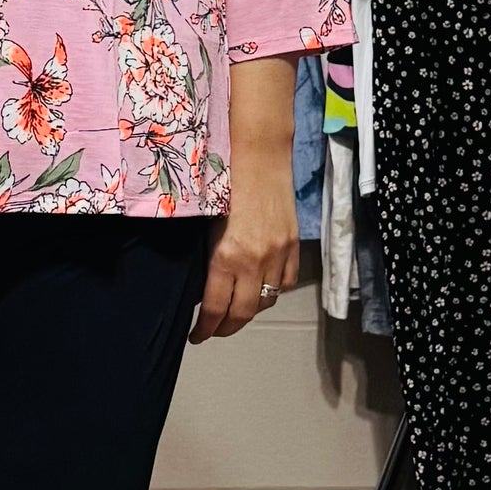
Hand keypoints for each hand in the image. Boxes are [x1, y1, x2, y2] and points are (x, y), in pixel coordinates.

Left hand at [189, 56, 301, 344]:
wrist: (259, 154)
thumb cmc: (222, 179)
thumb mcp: (206, 219)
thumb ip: (207, 253)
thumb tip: (200, 281)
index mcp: (227, 255)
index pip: (216, 307)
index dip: (206, 328)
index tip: (197, 335)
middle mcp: (255, 260)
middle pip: (244, 312)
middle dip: (226, 328)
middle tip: (213, 331)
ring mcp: (279, 254)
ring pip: (266, 300)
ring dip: (249, 310)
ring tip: (233, 311)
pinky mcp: (294, 245)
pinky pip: (285, 282)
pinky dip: (271, 291)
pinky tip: (259, 288)